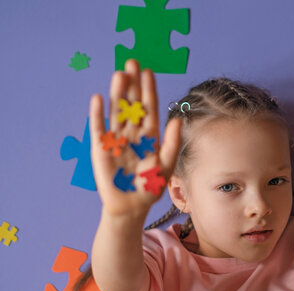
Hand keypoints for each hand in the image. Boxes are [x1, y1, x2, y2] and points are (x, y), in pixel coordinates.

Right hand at [89, 59, 181, 216]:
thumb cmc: (151, 186)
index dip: (148, 91)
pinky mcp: (101, 149)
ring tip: (119, 74)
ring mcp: (116, 139)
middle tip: (132, 62)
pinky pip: (99, 129)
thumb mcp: (166, 164)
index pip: (149, 108)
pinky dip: (98, 115)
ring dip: (118, 94)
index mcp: (149, 135)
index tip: (148, 72)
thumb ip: (172, 142)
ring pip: (116, 112)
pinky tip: (98, 98)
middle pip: (132, 105)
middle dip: (132, 84)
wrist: (132, 206)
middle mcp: (132, 133)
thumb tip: (177, 120)